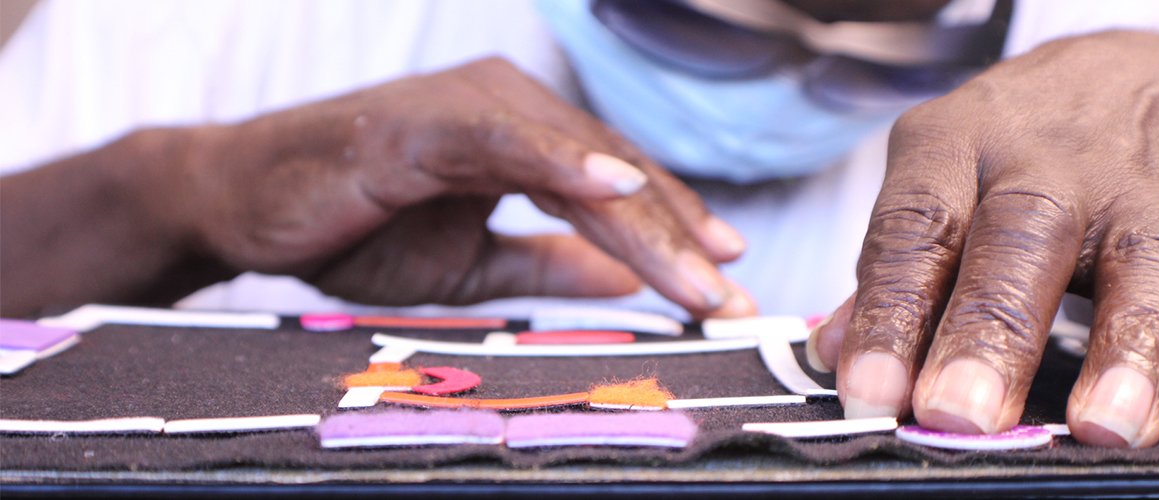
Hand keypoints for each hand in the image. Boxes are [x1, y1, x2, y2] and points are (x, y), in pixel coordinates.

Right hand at [178, 58, 753, 316]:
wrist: (244, 203)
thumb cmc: (353, 226)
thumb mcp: (472, 261)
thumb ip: (549, 263)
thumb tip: (625, 279)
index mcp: (521, 136)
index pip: (615, 187)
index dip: (672, 232)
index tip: (723, 280)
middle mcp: (507, 107)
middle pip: (612, 177)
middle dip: (675, 240)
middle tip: (729, 297)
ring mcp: (468, 107)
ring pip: (577, 164)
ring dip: (643, 219)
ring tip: (702, 269)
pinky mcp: (425, 124)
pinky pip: (507, 144)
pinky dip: (563, 164)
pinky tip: (616, 191)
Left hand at [806, 31, 1158, 446]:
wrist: (1131, 78)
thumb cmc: (1013, 152)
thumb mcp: (941, 182)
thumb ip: (891, 270)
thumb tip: (830, 353)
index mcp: (951, 144)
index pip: (912, 230)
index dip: (888, 315)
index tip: (870, 393)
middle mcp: (1042, 156)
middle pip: (1015, 237)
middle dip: (985, 332)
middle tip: (955, 413)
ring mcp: (1133, 184)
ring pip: (1133, 259)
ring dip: (1115, 348)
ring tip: (1096, 426)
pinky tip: (1155, 407)